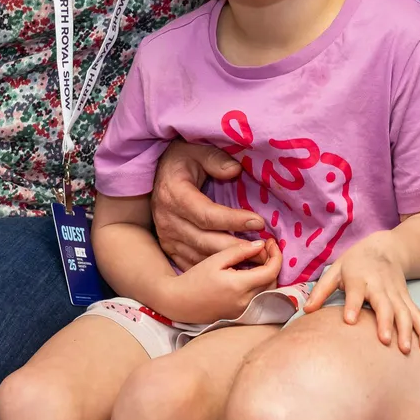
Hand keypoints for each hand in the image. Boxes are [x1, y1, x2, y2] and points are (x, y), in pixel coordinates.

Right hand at [152, 141, 264, 268]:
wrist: (156, 175)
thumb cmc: (182, 161)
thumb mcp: (196, 150)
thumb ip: (215, 159)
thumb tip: (235, 170)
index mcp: (174, 195)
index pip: (207, 214)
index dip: (233, 220)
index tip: (259, 221)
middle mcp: (168, 220)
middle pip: (205, 241)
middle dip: (236, 247)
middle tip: (264, 250)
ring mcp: (167, 237)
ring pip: (200, 257)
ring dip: (228, 261)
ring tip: (256, 260)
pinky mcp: (170, 248)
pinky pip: (193, 264)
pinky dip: (215, 269)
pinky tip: (236, 268)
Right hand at [159, 238, 284, 323]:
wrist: (180, 302)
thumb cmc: (195, 279)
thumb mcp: (216, 259)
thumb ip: (240, 251)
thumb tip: (261, 245)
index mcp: (239, 286)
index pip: (271, 271)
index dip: (276, 255)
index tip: (270, 242)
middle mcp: (245, 302)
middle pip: (273, 281)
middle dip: (273, 263)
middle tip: (265, 248)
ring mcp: (244, 311)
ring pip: (269, 291)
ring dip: (268, 274)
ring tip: (258, 259)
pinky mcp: (241, 316)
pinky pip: (259, 299)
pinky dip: (261, 285)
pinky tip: (252, 274)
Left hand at [304, 233, 419, 353]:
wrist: (386, 247)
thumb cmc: (355, 263)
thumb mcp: (335, 270)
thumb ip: (321, 290)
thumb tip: (307, 310)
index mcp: (359, 278)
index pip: (356, 292)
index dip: (353, 305)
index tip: (350, 321)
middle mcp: (380, 286)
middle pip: (385, 304)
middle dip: (386, 322)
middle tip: (385, 340)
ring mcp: (396, 294)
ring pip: (404, 312)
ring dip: (407, 330)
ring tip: (406, 350)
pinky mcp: (407, 300)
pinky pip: (417, 315)